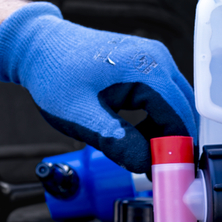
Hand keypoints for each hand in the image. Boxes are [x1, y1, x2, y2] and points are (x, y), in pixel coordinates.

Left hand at [0, 2, 197, 173]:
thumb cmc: (54, 76)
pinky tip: (135, 134)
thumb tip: (148, 165)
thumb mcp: (83, 117)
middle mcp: (158, 60)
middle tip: (154, 171)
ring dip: (163, 133)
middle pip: (183, 112)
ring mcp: (153, 60)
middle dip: (172, 144)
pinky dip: (155, 121)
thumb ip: (119, 142)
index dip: (176, 151)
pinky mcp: (146, 65)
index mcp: (148, 69)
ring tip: (139, 153)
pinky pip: (163, 99)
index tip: (167, 175)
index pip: (179, 118)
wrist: (38, 46)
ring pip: (174, 107)